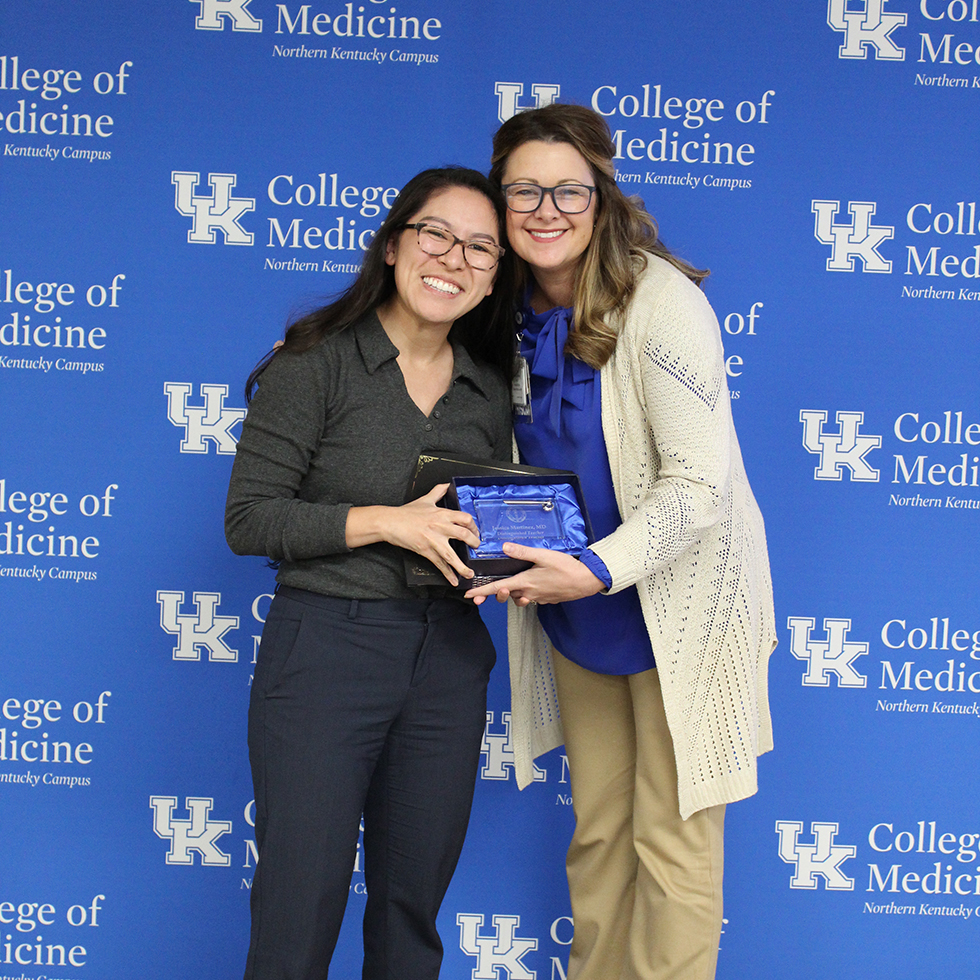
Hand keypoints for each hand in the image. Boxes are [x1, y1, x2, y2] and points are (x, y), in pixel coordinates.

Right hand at [345, 484, 479, 586]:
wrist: (390, 522)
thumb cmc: (406, 512)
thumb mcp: (425, 499)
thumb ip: (438, 491)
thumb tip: (448, 485)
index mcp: (442, 514)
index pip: (465, 518)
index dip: (474, 526)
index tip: (476, 532)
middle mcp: (440, 526)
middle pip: (464, 535)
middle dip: (474, 543)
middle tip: (477, 547)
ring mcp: (433, 540)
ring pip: (452, 555)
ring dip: (463, 566)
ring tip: (470, 573)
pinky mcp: (426, 550)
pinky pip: (439, 564)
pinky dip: (447, 574)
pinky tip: (454, 580)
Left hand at [464, 542, 604, 605]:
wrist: (585, 581)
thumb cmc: (566, 567)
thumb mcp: (543, 555)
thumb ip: (523, 552)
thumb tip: (504, 547)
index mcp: (525, 582)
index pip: (497, 588)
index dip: (481, 592)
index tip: (469, 596)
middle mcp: (529, 592)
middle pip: (506, 595)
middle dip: (495, 593)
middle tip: (486, 591)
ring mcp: (538, 597)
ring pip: (518, 597)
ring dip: (511, 593)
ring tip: (510, 585)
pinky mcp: (546, 599)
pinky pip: (530, 598)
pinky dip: (526, 593)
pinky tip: (531, 585)